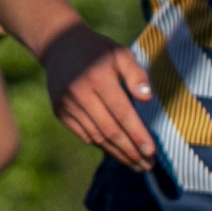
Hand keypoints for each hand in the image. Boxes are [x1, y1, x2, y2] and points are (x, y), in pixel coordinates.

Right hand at [38, 25, 157, 169]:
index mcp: (98, 78)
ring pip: (96, 137)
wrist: (59, 45)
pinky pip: (84, 135)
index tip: (152, 151)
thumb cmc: (98, 50)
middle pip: (109, 130)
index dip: (137, 134)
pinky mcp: (60, 112)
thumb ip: (136, 74)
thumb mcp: (121, 53)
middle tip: (147, 165)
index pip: (122, 113)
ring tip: (136, 164)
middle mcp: (79, 94)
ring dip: (117, 153)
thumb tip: (147, 99)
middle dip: (130, 151)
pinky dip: (102, 146)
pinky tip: (117, 152)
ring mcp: (67, 105)